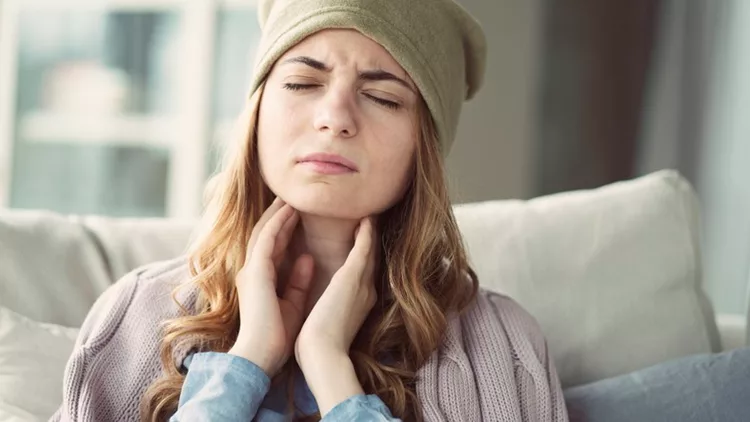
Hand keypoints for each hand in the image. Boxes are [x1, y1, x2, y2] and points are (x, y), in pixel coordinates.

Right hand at [228, 198, 313, 377]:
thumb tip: (308, 258)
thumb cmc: (276, 337)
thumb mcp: (293, 303)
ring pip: (264, 232)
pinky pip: (266, 240)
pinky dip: (277, 223)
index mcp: (260, 281)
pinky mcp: (255, 273)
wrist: (261, 356)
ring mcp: (251, 271)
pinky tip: (288, 211)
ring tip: (291, 198)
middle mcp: (252, 272)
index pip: (272, 247)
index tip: (297, 214)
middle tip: (292, 198)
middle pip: (265, 235)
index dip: (284, 229)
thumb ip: (298, 280)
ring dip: (277, 214)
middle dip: (278, 216)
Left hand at [295, 216, 376, 358]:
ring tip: (370, 215)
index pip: (362, 274)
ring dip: (371, 231)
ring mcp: (362, 283)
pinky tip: (367, 219)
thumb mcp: (326, 322)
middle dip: (371, 241)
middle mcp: (366, 291)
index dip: (363, 257)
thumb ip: (330, 309)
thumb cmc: (319, 346)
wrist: (323, 355)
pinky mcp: (353, 277)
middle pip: (372, 260)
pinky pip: (364, 247)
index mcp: (358, 302)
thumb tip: (325, 304)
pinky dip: (367, 233)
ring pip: (371, 250)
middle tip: (371, 221)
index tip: (361, 243)